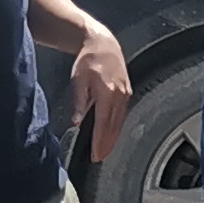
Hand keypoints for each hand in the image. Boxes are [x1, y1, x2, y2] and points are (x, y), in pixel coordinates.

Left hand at [70, 33, 132, 161]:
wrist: (103, 44)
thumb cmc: (88, 60)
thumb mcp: (78, 80)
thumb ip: (79, 102)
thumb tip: (76, 122)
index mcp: (107, 92)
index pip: (103, 123)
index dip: (99, 140)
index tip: (95, 153)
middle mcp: (120, 95)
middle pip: (114, 126)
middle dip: (106, 144)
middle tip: (99, 158)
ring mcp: (126, 94)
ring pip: (120, 122)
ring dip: (113, 138)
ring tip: (105, 151)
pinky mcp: (127, 93)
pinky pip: (122, 115)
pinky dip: (117, 127)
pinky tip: (112, 135)